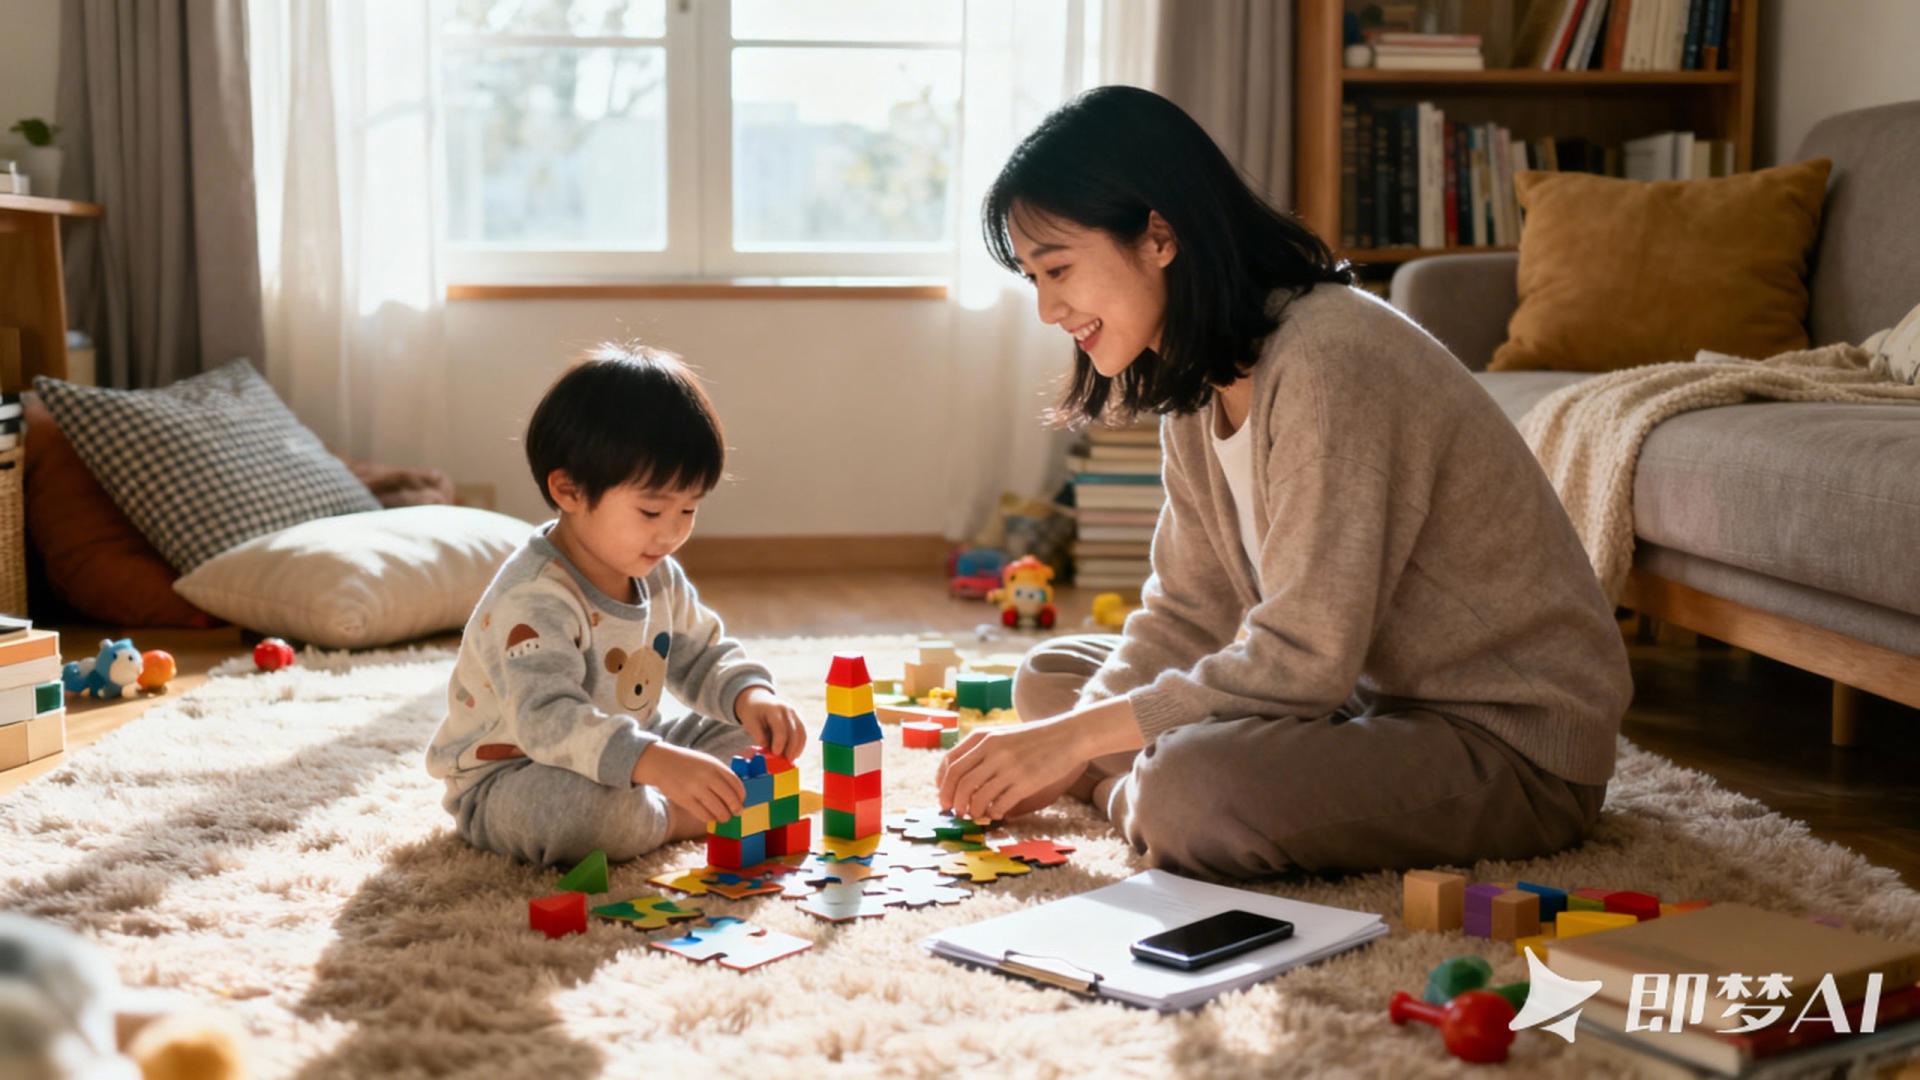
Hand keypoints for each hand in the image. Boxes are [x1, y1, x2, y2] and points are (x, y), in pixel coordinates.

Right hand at [632, 743, 745, 824]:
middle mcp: (707, 776)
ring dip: (724, 817)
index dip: (741, 795)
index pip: (736, 783)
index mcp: (715, 765)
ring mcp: (696, 788)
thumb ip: (720, 774)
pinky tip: (711, 817)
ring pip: (718, 809)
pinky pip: (704, 814)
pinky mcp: (685, 800)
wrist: (662, 763)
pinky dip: (710, 819)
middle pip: (730, 798)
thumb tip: (736, 794)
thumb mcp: (707, 762)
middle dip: (736, 809)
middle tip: (736, 813)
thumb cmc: (687, 763)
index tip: (742, 801)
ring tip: (724, 817)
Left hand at [734, 686, 806, 760]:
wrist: (758, 699)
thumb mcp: (749, 722)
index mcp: (773, 709)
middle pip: (794, 731)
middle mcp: (787, 710)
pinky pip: (802, 733)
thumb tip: (767, 749)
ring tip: (791, 759)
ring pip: (801, 733)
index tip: (776, 753)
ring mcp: (794, 714)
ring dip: (798, 748)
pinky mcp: (797, 719)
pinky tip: (795, 754)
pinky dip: (800, 744)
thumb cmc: (752, 712)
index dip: (779, 742)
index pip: (780, 727)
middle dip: (791, 748)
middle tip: (786, 760)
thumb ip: (758, 735)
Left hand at [936, 717, 1089, 822]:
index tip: (943, 796)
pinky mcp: (1025, 782)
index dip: (942, 784)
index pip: (950, 763)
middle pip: (958, 782)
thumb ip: (981, 750)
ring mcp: (1008, 767)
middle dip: (951, 801)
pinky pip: (999, 804)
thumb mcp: (1003, 735)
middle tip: (954, 812)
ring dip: (971, 811)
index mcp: (984, 737)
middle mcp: (992, 750)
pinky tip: (997, 813)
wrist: (1068, 736)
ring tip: (975, 815)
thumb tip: (959, 778)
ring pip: (976, 796)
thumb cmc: (1034, 738)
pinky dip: (993, 813)